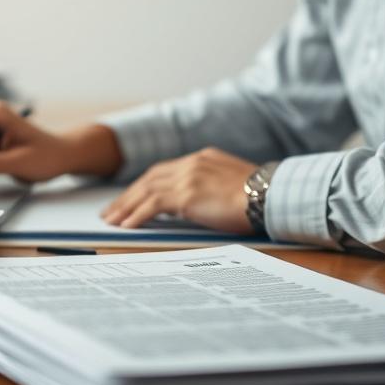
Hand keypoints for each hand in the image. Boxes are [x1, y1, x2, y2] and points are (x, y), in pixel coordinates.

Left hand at [101, 147, 255, 233]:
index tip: (131, 197)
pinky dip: (136, 216)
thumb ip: (212, 186)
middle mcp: (191, 163)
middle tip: (111, 210)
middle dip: (128, 195)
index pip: (163, 171)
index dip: (144, 185)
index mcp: (202, 158)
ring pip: (146, 191)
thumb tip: (199, 202)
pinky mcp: (187, 195)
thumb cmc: (262, 197)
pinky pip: (152, 206)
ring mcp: (188, 177)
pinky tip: (126, 226)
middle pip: (149, 179)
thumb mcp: (233, 184)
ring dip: (126, 207)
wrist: (273, 196)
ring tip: (112, 221)